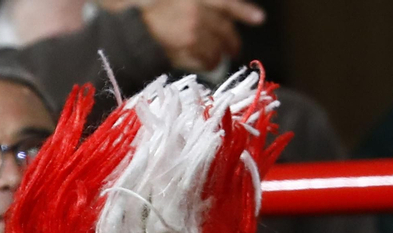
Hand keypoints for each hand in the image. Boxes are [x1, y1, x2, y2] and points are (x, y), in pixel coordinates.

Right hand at [136, 0, 265, 71]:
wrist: (133, 33)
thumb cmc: (153, 17)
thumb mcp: (177, 3)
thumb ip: (200, 8)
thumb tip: (223, 21)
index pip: (225, 4)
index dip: (243, 11)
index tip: (260, 18)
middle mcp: (196, 13)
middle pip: (225, 31)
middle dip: (232, 43)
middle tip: (234, 49)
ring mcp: (192, 32)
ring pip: (217, 49)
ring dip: (218, 57)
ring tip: (215, 58)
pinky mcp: (187, 49)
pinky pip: (207, 61)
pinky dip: (208, 65)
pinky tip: (205, 64)